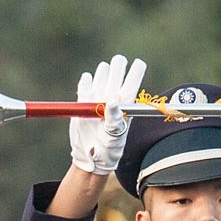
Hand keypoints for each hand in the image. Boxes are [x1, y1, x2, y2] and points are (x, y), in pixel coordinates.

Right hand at [69, 54, 147, 174]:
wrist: (90, 155)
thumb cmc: (109, 148)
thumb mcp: (115, 136)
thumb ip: (114, 118)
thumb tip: (112, 101)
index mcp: (128, 99)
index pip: (137, 72)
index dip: (136, 68)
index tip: (129, 78)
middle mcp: (115, 92)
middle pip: (118, 64)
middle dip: (116, 67)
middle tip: (111, 86)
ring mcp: (99, 93)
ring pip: (102, 69)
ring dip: (100, 77)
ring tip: (97, 97)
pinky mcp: (84, 97)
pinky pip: (85, 79)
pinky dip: (85, 84)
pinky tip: (85, 98)